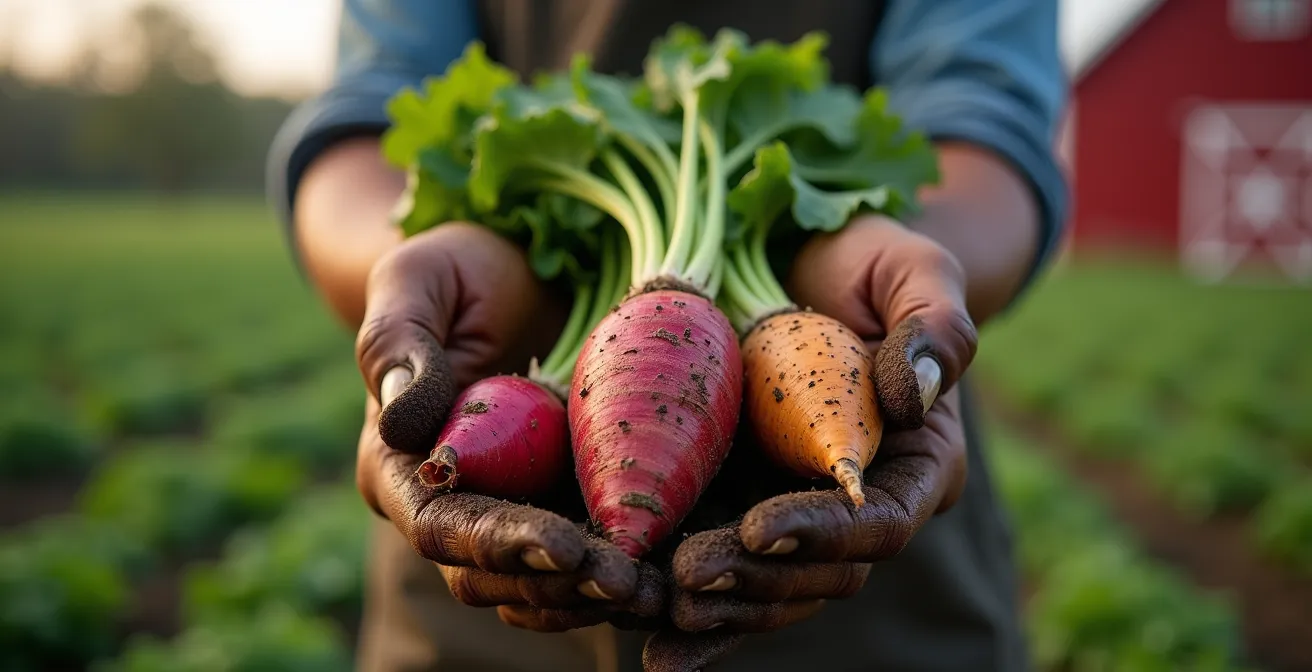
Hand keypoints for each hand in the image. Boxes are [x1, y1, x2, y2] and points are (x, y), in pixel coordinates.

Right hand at [353, 223, 659, 629]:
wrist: (519, 273)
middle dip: (559, 586)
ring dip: (595, 597)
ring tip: (656, 593)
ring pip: (540, 587)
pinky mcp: (564, 508)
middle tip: (627, 582)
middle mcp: (448, 506)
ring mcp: (510, 513)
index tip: (561, 546)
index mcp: (397, 465)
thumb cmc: (457, 269)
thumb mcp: (419, 279)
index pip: (438, 526)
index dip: (498, 543)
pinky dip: (625, 574)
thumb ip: (399, 343)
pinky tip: (669, 579)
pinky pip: (586, 564)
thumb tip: (402, 422)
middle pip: (493, 575)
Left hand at [642, 216, 977, 669]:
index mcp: (917, 464)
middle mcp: (859, 508)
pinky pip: (723, 575)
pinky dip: (690, 616)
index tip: (764, 526)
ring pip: (767, 588)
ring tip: (654, 608)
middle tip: (687, 575)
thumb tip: (918, 395)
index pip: (883, 522)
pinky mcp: (741, 511)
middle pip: (819, 572)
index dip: (825, 532)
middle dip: (754, 579)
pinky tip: (650, 646)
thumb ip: (935, 327)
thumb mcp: (916, 271)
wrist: (804, 265)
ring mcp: (796, 515)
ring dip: (716, 608)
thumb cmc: (871, 264)